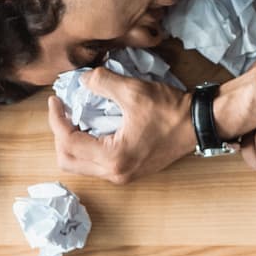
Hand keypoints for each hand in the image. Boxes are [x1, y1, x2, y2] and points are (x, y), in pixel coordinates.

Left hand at [45, 66, 195, 184]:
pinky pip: (96, 164)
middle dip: (60, 135)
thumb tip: (82, 80)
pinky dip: (88, 147)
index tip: (56, 101)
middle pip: (68, 161)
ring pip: (81, 165)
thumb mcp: (134, 90)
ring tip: (76, 118)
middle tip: (63, 112)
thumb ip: (102, 82)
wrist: (200, 123)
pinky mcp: (130, 172)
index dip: (56, 120)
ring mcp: (123, 175)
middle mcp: (115, 172)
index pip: (68, 142)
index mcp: (113, 157)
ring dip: (73, 142)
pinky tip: (94, 127)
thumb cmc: (170, 110)